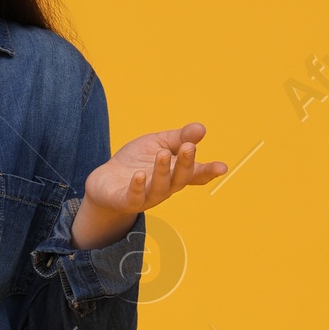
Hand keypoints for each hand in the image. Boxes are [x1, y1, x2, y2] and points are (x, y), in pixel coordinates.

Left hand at [71, 122, 225, 247]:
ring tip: (161, 154)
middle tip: (188, 147)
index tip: (222, 167)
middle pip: (180, 178)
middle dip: (185, 163)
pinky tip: (139, 175)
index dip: (209, 171)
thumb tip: (201, 128)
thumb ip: (179, 137)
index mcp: (176, 173)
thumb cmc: (137, 161)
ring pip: (160, 187)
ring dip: (162, 171)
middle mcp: (166, 187)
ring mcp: (147, 197)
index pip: (197, 173)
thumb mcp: (158, 143)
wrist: (106, 181)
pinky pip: (135, 197)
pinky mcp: (127, 201)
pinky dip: (138, 186)